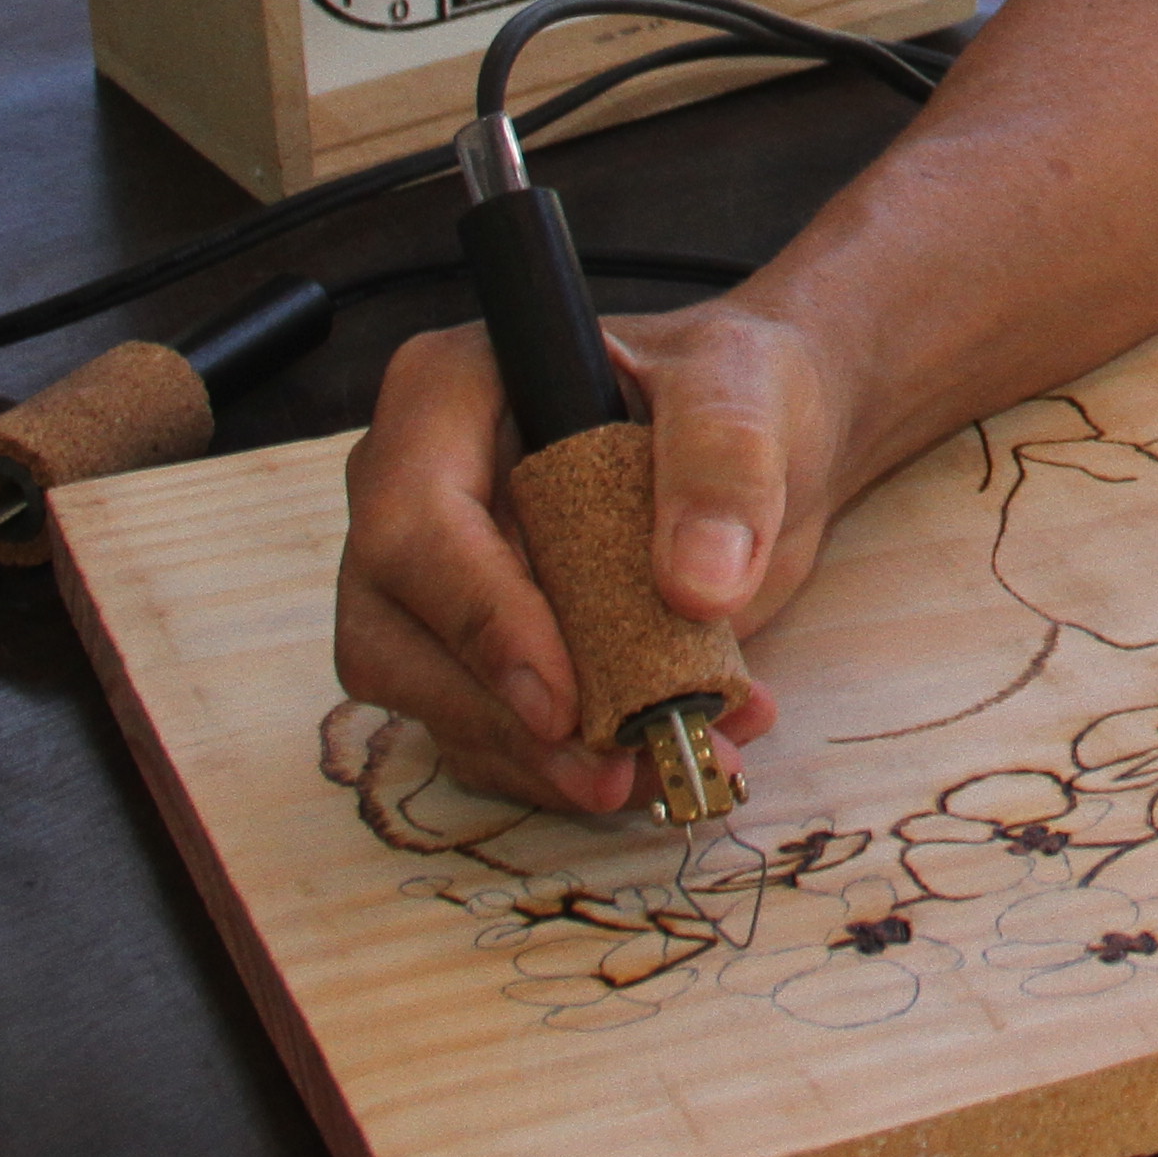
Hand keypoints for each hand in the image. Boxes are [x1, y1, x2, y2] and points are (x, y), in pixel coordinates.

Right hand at [331, 295, 856, 814]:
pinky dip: (564, 768)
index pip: (414, 523)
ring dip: (536, 762)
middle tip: (611, 771)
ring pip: (432, 700)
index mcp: (444, 393)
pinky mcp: (481, 651)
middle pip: (392, 633)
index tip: (560, 704)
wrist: (766, 440)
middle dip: (500, 720)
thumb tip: (699, 584)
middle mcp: (414, 491)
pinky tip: (655, 761)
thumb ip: (723, 460)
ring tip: (656, 770)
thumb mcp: (742, 386)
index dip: (477, 621)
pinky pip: (487, 733)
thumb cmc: (732, 385)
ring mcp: (437, 581)